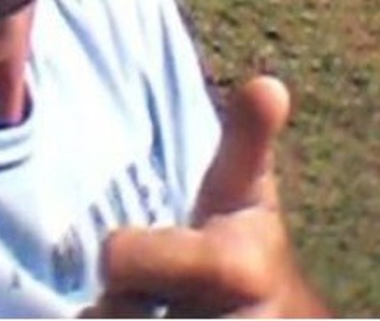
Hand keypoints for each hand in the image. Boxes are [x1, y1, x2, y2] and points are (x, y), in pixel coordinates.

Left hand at [84, 76, 329, 317]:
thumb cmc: (244, 256)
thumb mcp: (244, 200)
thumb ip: (248, 143)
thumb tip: (270, 82)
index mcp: (235, 267)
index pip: (121, 258)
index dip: (127, 261)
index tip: (148, 264)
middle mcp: (236, 320)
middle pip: (108, 314)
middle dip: (120, 314)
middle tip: (156, 308)